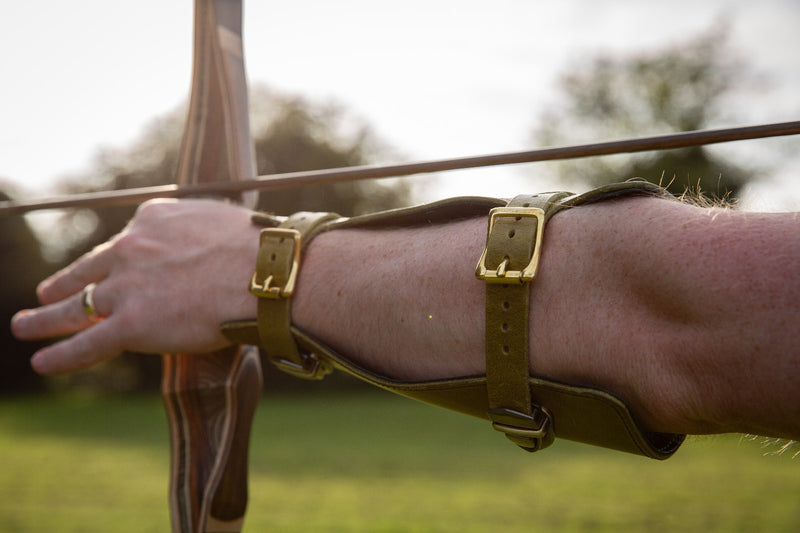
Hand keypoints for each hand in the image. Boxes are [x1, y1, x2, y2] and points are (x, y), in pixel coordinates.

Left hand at [11, 199, 259, 374]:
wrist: (264, 272)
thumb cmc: (259, 249)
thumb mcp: (222, 221)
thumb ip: (203, 232)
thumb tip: (216, 246)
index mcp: (153, 220)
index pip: (127, 244)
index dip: (120, 260)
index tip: (116, 269)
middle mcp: (131, 249)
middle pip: (90, 271)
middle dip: (65, 284)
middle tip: (46, 295)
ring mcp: (127, 288)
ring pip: (77, 306)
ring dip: (47, 319)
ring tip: (26, 325)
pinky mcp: (131, 324)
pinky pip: (88, 344)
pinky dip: (62, 356)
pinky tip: (43, 363)